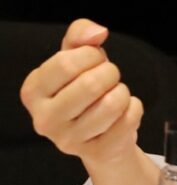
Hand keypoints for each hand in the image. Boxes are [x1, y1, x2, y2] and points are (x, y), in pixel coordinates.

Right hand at [20, 18, 143, 166]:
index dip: (91, 55)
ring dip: (123, 92)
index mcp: (33, 91)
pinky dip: (134, 108)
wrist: (100, 134)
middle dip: (110, 73)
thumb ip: (80, 35)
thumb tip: (97, 32)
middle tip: (109, 78)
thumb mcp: (76, 58)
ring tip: (114, 95)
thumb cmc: (83, 89)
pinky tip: (122, 113)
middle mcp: (44, 119)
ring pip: (113, 103)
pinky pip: (129, 119)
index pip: (66, 62)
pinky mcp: (96, 152)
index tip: (94, 60)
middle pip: (91, 84)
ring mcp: (69, 140)